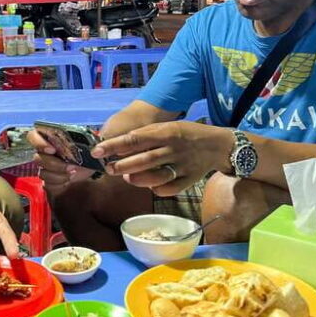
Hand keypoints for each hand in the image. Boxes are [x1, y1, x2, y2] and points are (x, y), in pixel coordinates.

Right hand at [26, 129, 93, 194]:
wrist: (91, 165)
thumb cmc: (86, 149)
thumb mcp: (87, 141)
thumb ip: (85, 139)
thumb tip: (91, 146)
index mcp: (50, 138)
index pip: (32, 136)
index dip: (38, 142)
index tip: (52, 149)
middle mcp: (44, 152)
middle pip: (37, 157)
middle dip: (53, 163)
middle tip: (70, 165)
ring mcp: (45, 167)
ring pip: (42, 172)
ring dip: (58, 173)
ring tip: (73, 172)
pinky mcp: (49, 180)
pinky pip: (47, 183)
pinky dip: (59, 181)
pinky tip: (69, 179)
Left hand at [91, 121, 233, 195]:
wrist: (218, 145)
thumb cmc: (186, 134)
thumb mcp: (168, 127)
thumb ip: (146, 136)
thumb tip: (118, 145)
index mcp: (166, 132)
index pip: (134, 139)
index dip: (113, 146)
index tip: (97, 151)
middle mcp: (174, 149)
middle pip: (143, 159)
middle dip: (121, 165)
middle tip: (108, 168)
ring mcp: (182, 166)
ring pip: (155, 176)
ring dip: (137, 178)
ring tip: (127, 177)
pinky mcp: (189, 180)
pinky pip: (168, 189)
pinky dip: (156, 188)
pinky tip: (150, 184)